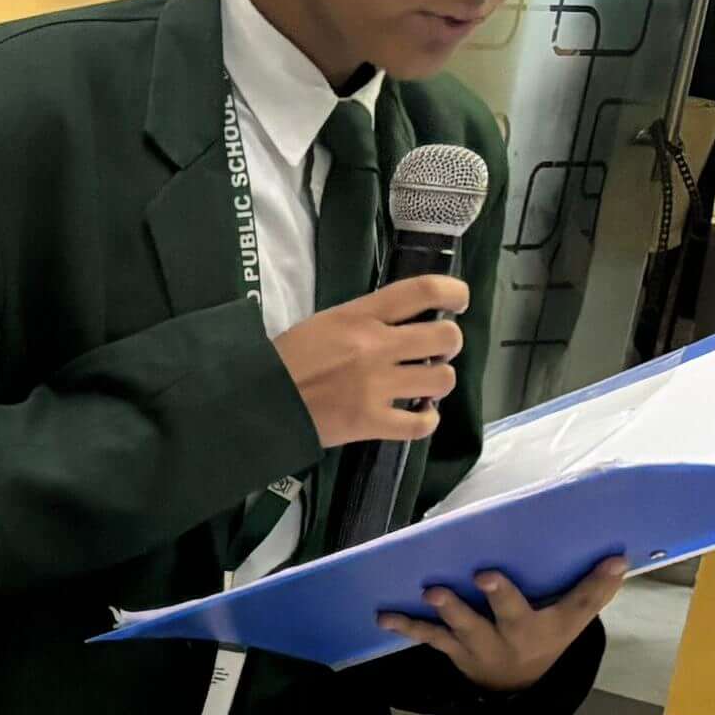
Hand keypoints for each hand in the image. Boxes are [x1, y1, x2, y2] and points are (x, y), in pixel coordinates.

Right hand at [274, 276, 465, 451]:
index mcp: (361, 316)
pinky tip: (418, 415)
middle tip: (434, 352)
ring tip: (422, 386)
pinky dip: (427, 420)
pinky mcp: (370, 422)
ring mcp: (375, 387)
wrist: (256, 400)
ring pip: (441, 380)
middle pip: (445, 337)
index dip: (453, 292)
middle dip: (448, 344)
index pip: (423, 290)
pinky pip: (421, 424)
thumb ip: (366, 319)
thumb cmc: (287, 359)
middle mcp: (376, 347)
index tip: (458, 302)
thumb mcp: (325, 322)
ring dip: (438, 382)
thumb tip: (404, 323)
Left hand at [381, 559, 627, 689]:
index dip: (527, 592)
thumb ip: (595, 590)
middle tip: (458, 583)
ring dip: (438, 614)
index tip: (506, 572)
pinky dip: (407, 627)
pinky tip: (383, 617)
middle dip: (478, 602)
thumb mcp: (574, 619)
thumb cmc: (548, 637)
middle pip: (494, 618)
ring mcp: (476, 646)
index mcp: (537, 627)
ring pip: (455, 630)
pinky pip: (429, 638)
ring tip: (424, 596)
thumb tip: (620, 558)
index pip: (544, 606)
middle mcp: (506, 638)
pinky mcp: (454, 649)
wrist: (519, 683)